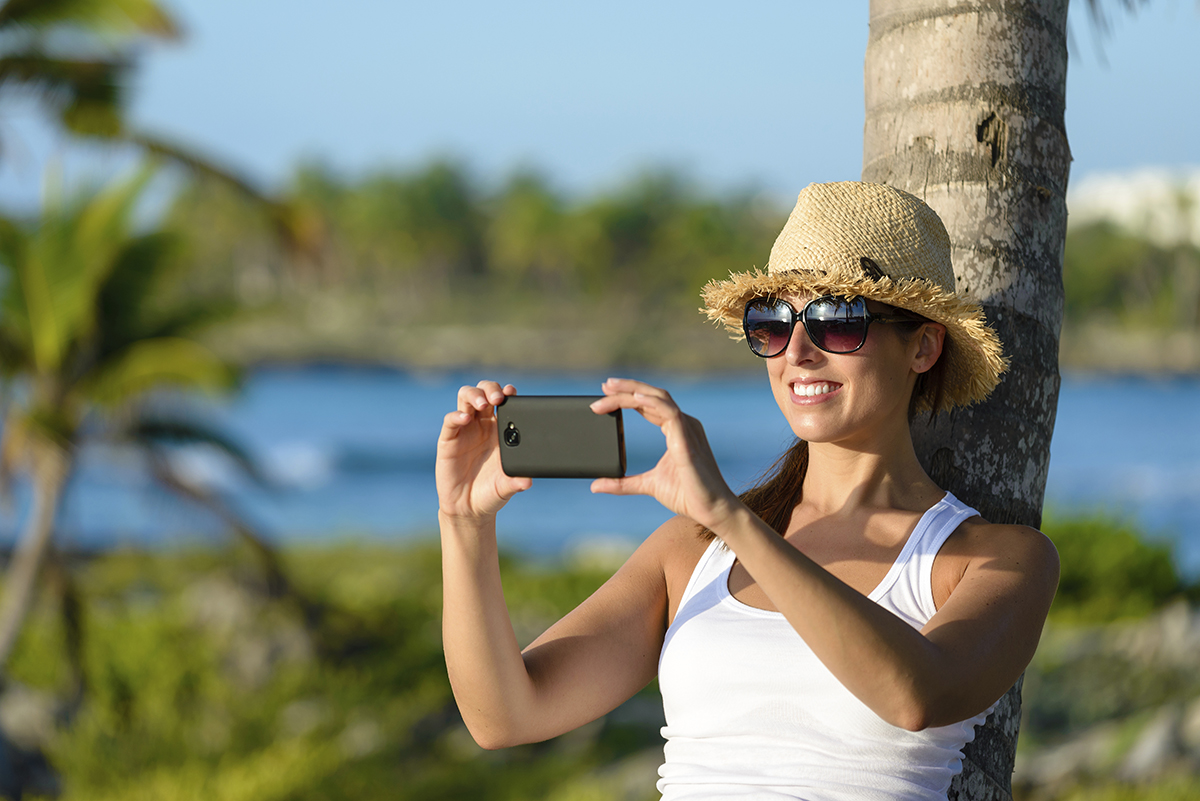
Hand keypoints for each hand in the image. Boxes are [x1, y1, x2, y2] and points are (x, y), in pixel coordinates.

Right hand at [436, 381, 532, 520]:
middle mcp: (482, 425)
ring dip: (474, 394)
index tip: (512, 392)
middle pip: (484, 392)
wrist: (468, 509)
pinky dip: (457, 415)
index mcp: (500, 430)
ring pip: (466, 398)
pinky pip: (451, 420)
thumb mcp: (507, 487)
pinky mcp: (449, 439)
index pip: (503, 402)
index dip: (507, 393)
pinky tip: (465, 419)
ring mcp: (465, 430)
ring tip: (483, 402)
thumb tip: (528, 481)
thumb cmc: (490, 494)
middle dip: (490, 389)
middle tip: (498, 398)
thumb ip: (516, 482)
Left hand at [589, 378, 741, 529]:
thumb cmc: (688, 495)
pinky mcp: (688, 441)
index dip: (629, 396)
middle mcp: (683, 424)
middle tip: (605, 385)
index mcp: (676, 430)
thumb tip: (596, 485)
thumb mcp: (647, 485)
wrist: (711, 510)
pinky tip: (635, 399)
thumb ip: (622, 483)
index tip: (606, 392)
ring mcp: (687, 429)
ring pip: (659, 398)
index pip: (649, 404)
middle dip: (628, 387)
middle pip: (653, 395)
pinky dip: (652, 403)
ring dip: (633, 392)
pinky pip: (670, 413)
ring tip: (610, 389)